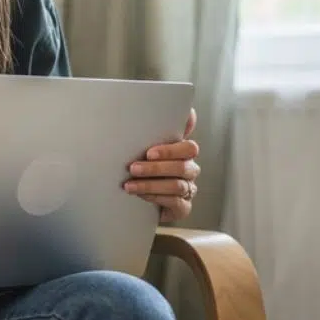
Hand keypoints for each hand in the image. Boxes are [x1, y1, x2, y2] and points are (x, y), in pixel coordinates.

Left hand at [124, 107, 199, 222]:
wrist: (141, 199)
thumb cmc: (144, 167)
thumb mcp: (143, 147)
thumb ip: (149, 131)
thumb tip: (152, 112)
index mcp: (183, 152)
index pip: (189, 146)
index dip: (172, 149)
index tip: (149, 151)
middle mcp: (189, 169)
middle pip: (182, 166)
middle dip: (155, 168)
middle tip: (133, 168)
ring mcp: (188, 188)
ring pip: (177, 185)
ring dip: (151, 184)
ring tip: (129, 185)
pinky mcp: (183, 207)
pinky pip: (175, 202)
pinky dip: (156, 198)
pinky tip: (140, 195)